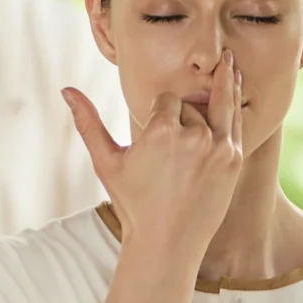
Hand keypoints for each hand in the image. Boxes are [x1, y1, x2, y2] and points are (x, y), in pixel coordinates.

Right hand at [65, 49, 244, 261]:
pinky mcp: (233, 158)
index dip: (158, 114)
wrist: (168, 242)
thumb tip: (65, 90)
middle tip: (174, 146)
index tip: (153, 137)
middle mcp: (192, 135)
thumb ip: (88, 122)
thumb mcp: (107, 163)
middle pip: (189, 106)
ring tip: (229, 60)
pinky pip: (235, 122)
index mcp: (160, 132)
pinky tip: (236, 83)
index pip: (165, 101)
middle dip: (182, 115)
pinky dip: (234, 104)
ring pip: (218, 105)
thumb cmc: (133, 204)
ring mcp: (217, 146)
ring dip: (221, 86)